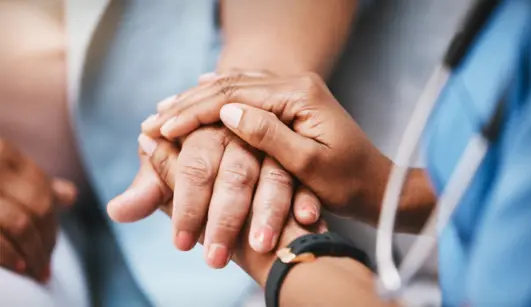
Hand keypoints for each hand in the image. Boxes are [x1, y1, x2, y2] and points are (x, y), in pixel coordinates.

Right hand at [0, 138, 76, 281]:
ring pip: (19, 223)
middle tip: (45, 267)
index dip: (51, 225)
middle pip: (37, 208)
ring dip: (32, 253)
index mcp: (3, 153)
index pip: (42, 192)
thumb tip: (69, 197)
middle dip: (45, 241)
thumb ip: (30, 184)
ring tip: (36, 272)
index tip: (52, 249)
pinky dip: (9, 254)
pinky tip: (18, 267)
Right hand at [141, 72, 392, 224]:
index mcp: (300, 94)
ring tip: (166, 109)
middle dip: (189, 103)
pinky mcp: (292, 103)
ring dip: (199, 99)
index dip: (195, 111)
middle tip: (153, 118)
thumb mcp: (309, 165)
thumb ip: (269, 136)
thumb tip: (228, 112)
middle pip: (231, 86)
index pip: (235, 95)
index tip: (163, 125)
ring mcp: (294, 91)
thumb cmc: (348, 181)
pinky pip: (247, 93)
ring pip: (236, 88)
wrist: (377, 184)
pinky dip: (219, 97)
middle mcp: (296, 84)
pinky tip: (201, 94)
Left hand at [142, 137, 326, 284]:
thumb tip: (117, 211)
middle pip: (235, 176)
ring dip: (268, 212)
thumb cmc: (202, 159)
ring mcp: (272, 148)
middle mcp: (240, 135)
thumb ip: (152, 192)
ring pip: (273, 179)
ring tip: (261, 247)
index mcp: (205, 133)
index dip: (188, 207)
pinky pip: (305, 180)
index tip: (183, 244)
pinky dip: (306, 199)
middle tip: (215, 259)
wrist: (240, 122)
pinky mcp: (297, 162)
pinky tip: (309, 220)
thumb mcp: (176, 174)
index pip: (194, 168)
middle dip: (225, 219)